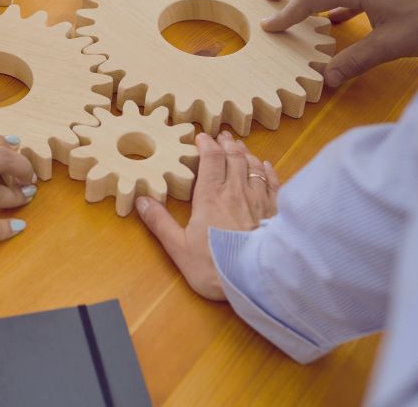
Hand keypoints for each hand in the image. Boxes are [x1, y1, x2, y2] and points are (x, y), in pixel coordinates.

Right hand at [137, 132, 278, 299]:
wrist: (257, 282)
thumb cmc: (216, 266)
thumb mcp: (179, 248)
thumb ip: (160, 223)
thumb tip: (142, 201)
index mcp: (211, 197)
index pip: (211, 160)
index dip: (206, 145)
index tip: (201, 138)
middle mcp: (236, 191)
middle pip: (234, 157)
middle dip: (227, 144)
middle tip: (222, 136)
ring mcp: (259, 200)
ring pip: (253, 166)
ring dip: (245, 153)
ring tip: (239, 147)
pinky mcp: (275, 212)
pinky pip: (272, 182)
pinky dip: (267, 170)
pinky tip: (265, 166)